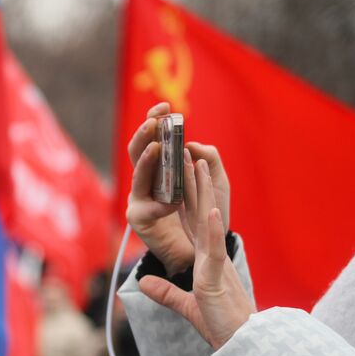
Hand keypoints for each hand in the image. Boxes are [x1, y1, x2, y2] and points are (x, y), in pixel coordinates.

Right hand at [126, 103, 230, 275]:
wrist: (200, 249)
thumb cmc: (206, 213)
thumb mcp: (217, 182)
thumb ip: (209, 159)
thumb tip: (193, 145)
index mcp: (161, 166)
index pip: (153, 137)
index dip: (156, 121)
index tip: (164, 106)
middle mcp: (147, 179)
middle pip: (137, 150)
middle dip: (145, 133)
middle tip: (154, 121)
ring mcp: (139, 198)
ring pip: (138, 176)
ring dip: (146, 161)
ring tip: (156, 147)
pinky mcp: (140, 219)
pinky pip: (147, 208)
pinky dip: (160, 204)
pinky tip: (173, 200)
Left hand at [139, 159, 253, 350]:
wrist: (241, 344)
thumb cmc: (220, 327)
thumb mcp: (185, 306)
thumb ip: (165, 292)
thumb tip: (145, 283)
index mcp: (204, 259)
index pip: (190, 222)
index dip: (184, 197)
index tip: (179, 173)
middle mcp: (211, 255)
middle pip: (198, 212)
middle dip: (192, 183)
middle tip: (187, 153)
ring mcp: (215, 263)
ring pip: (207, 221)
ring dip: (202, 193)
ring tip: (198, 164)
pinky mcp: (217, 277)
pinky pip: (214, 248)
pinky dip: (210, 229)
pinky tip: (208, 209)